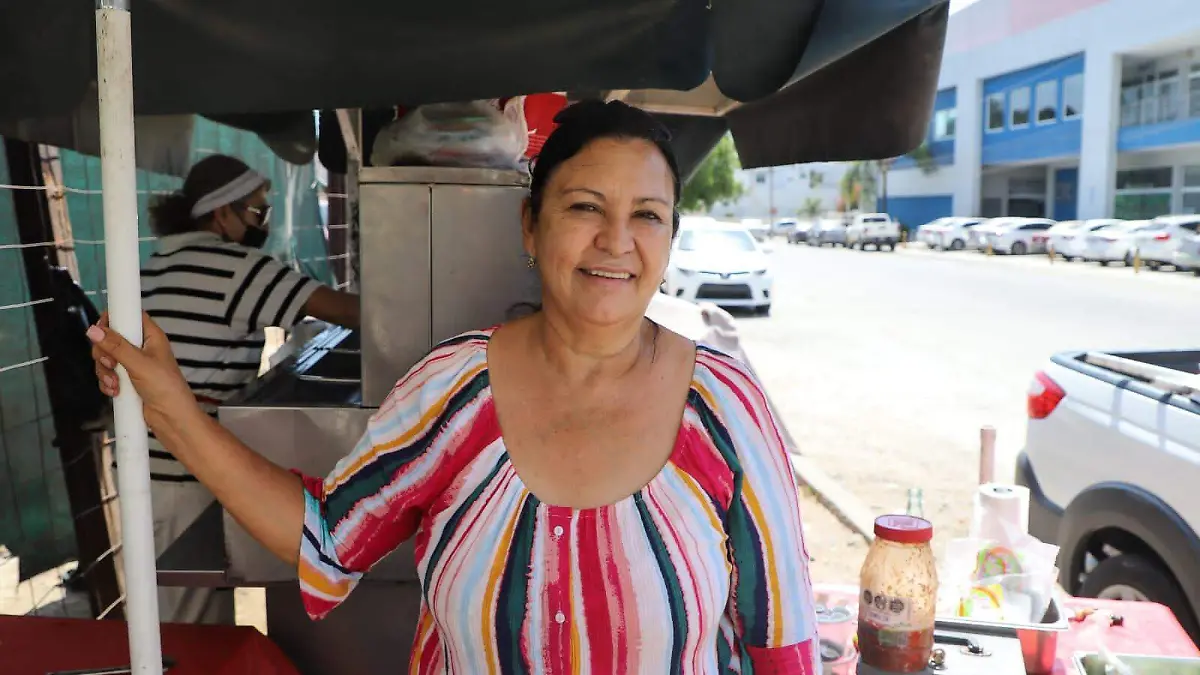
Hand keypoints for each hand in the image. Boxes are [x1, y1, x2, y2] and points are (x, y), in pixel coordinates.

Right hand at [88, 312, 197, 433]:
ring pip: (105, 357)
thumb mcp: (140, 364)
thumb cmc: (165, 388)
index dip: (113, 319)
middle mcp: (141, 347)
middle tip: (112, 364)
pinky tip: (115, 392)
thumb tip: (93, 330)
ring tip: (115, 384)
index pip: (129, 315)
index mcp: (150, 336)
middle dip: (104, 352)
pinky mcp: (126, 380)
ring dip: (105, 371)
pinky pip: (107, 374)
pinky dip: (106, 383)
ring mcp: (132, 364)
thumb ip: (116, 346)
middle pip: (110, 337)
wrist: (172, 419)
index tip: (101, 331)